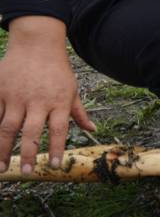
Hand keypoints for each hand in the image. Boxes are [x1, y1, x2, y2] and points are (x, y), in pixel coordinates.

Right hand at [0, 16, 94, 173]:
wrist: (36, 44)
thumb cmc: (57, 69)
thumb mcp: (73, 89)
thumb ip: (79, 112)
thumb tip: (92, 129)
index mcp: (58, 102)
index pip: (58, 131)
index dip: (55, 149)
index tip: (53, 166)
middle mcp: (37, 101)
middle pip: (31, 132)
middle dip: (28, 155)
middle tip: (25, 172)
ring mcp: (16, 96)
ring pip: (7, 127)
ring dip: (3, 149)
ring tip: (2, 167)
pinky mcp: (0, 90)